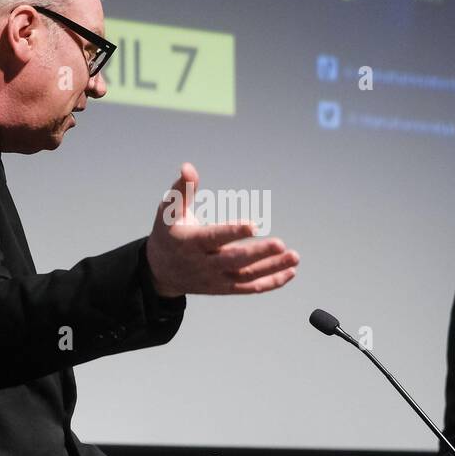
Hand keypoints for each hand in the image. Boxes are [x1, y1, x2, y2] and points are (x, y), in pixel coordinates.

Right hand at [145, 163, 299, 296]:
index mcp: (192, 242)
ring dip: (272, 268)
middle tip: (281, 244)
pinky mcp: (225, 287)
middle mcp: (205, 263)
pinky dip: (271, 282)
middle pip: (234, 260)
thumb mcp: (169, 211)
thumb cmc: (168, 234)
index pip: (214, 237)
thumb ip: (182, 190)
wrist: (160, 272)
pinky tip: (290, 272)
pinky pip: (250, 287)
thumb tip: (188, 167)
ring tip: (294, 257)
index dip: (233, 232)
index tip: (253, 225)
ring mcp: (216, 278)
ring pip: (247, 276)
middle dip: (258, 254)